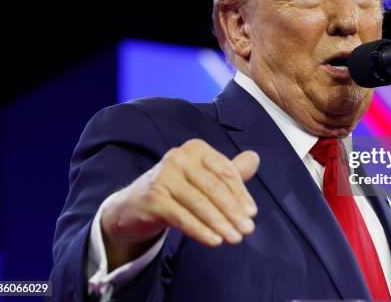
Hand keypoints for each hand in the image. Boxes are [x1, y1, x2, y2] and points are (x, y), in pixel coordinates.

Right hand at [100, 139, 258, 269]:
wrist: (135, 205)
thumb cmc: (177, 189)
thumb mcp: (204, 178)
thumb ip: (229, 171)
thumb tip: (255, 158)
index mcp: (196, 149)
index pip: (224, 171)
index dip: (241, 193)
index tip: (252, 213)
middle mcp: (179, 157)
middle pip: (213, 187)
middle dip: (233, 211)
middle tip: (248, 230)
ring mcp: (163, 176)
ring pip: (199, 203)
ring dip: (220, 223)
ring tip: (234, 238)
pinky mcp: (153, 197)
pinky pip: (182, 217)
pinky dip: (200, 230)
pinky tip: (214, 241)